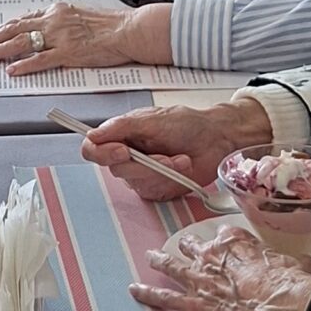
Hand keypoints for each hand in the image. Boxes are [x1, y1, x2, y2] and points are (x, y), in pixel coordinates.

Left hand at [0, 3, 129, 74]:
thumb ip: (61, 21)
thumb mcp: (80, 15)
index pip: (23, 19)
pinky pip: (41, 59)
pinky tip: (11, 69)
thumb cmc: (111, 24)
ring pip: (22, 43)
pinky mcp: (69, 53)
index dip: (4, 29)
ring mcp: (60, 37)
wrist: (129, 29)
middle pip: (15, 29)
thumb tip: (47, 28)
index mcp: (56, 11)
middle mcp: (54, 20)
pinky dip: (24, 64)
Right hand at [83, 95, 272, 197]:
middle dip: (143, 164)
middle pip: (115, 169)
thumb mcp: (152, 119)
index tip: (123, 151)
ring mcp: (141, 174)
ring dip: (161, 170)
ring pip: (136, 182)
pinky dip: (170, 179)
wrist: (217, 139)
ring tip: (180, 158)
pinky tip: (182, 168)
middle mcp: (127, 155)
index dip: (102, 153)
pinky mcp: (156, 188)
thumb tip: (93, 135)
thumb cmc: (188, 124)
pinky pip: (153, 191)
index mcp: (121, 134)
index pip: (93, 149)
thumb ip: (121, 127)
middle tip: (164, 156)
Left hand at [127, 221, 310, 310]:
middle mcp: (216, 256)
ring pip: (173, 265)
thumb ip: (305, 266)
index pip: (226, 235)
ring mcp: (202, 281)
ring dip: (161, 260)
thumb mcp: (306, 266)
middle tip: (186, 247)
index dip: (226, 241)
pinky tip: (135, 291)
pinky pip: (165, 299)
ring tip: (151, 257)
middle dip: (190, 247)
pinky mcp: (196, 307)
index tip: (227, 245)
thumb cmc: (301, 287)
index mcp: (241, 243)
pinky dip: (149, 295)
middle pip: (195, 246)